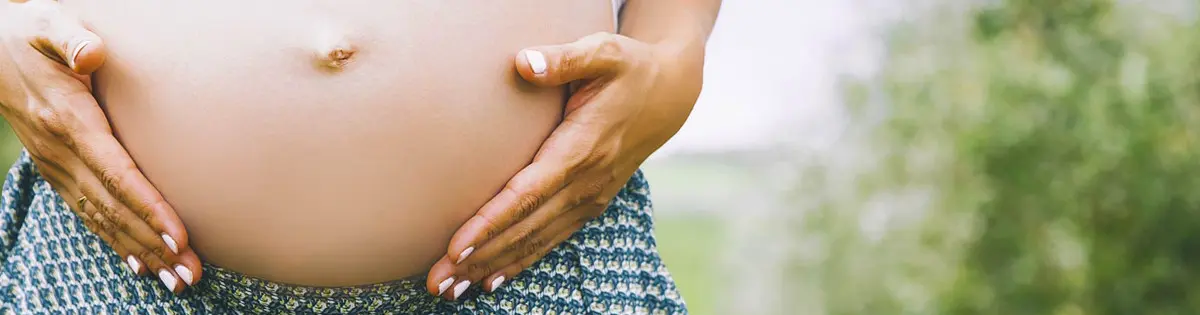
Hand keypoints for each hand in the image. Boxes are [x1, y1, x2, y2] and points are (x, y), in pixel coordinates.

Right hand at [0, 0, 198, 292]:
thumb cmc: (32, 36)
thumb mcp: (49, 23)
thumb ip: (72, 38)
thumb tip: (94, 51)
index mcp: (70, 121)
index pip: (116, 173)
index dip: (147, 206)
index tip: (177, 234)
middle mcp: (64, 153)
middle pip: (115, 208)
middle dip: (153, 244)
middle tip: (189, 272)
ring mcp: (59, 167)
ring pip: (104, 219)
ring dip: (141, 252)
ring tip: (177, 279)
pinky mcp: (59, 173)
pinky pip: (89, 215)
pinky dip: (117, 242)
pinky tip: (142, 266)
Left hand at [425, 32, 704, 298]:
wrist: (670, 94)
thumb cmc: (630, 68)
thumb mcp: (605, 51)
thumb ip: (564, 59)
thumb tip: (524, 62)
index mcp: (582, 148)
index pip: (527, 194)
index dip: (491, 222)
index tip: (456, 246)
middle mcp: (586, 182)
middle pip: (524, 229)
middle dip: (479, 258)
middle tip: (436, 281)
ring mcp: (589, 198)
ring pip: (534, 242)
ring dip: (491, 267)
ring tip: (450, 289)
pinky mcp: (590, 204)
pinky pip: (550, 241)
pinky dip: (520, 263)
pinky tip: (489, 282)